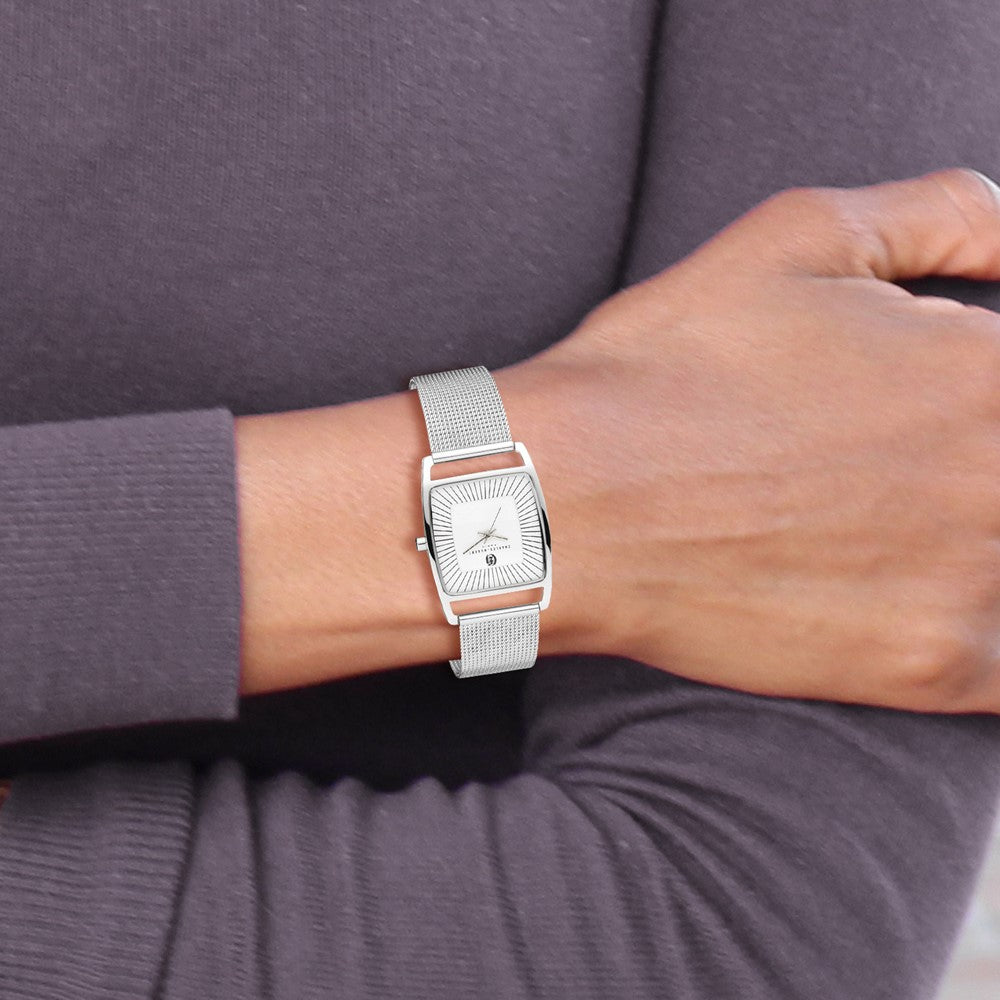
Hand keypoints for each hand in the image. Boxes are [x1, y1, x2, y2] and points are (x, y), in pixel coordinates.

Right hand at [516, 167, 999, 712]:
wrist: (564, 505)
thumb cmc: (663, 368)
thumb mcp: (797, 237)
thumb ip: (946, 212)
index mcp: (986, 366)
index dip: (977, 392)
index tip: (917, 413)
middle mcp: (999, 474)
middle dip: (968, 464)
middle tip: (868, 471)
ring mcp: (973, 580)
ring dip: (976, 543)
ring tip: (871, 526)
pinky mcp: (928, 666)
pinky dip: (977, 632)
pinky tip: (910, 600)